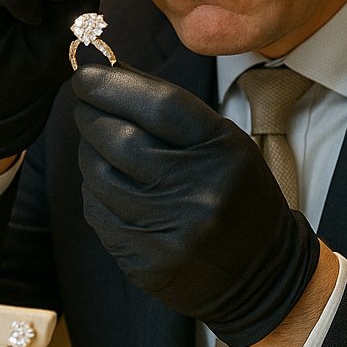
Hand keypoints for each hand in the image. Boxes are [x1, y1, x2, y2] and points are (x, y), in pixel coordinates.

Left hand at [72, 65, 320, 346]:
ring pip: (98, 175)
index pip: (158, 104)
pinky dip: (95, 189)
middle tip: (86, 103)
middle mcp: (196, 191)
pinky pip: (97, 211)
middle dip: (92, 114)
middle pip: (119, 138)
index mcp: (222, 151)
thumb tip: (109, 72)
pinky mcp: (143, 259)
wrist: (260, 273)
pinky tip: (109, 183)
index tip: (86, 74)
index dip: (113, 84)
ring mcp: (167, 230)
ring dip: (89, 151)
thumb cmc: (236, 193)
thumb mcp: (222, 141)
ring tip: (99, 143)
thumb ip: (168, 106)